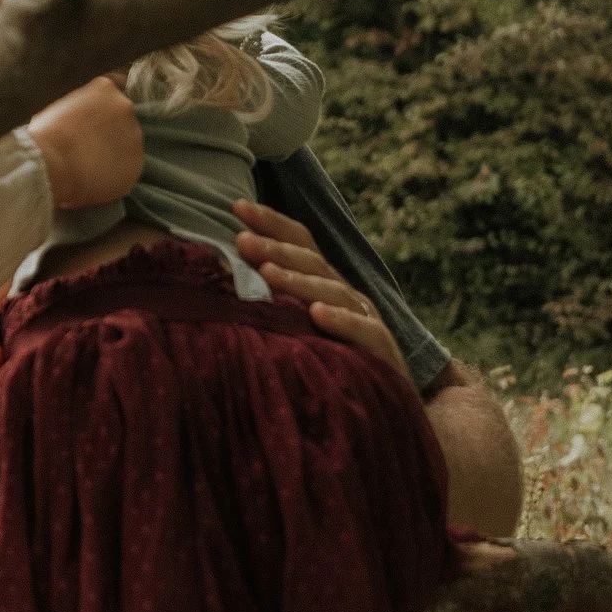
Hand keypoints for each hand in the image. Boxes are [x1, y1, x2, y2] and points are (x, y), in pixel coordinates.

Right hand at [29, 75, 143, 211]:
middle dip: (109, 130)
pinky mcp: (136, 164)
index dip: (102, 109)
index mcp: (105, 88)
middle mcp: (126, 107)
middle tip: (89, 145)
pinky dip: (116, 173)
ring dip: (114, 151)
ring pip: (127, 144)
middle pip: (122, 118)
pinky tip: (96, 178)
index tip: (92, 120)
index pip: (112, 91)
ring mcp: (134, 136)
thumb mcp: (58, 106)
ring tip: (91, 164)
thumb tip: (81, 115)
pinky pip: (127, 168)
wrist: (51, 165)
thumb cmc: (44, 135)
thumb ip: (78, 106)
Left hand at [234, 198, 413, 385]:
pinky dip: (342, 321)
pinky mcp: (381, 350)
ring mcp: (366, 318)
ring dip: (299, 281)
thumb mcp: (300, 328)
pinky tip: (319, 315)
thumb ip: (274, 304)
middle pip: (311, 262)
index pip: (300, 244)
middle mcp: (345, 294)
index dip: (271, 223)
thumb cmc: (333, 363)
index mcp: (325, 283)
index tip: (236, 206)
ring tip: (267, 274)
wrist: (389, 405)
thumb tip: (222, 279)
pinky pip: (364, 331)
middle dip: (274, 248)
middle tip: (241, 240)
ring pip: (332, 292)